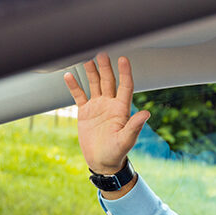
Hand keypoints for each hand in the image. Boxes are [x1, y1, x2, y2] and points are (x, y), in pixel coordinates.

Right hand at [64, 52, 150, 175]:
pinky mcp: (85, 112)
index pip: (125, 86)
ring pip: (94, 84)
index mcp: (121, 109)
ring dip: (92, 71)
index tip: (123, 59)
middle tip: (101, 52)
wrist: (102, 162)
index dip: (125, 72)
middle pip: (108, 81)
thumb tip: (146, 113)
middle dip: (106, 67)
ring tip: (86, 57)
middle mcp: (110, 104)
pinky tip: (69, 75)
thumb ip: (134, 126)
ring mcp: (97, 107)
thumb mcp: (126, 140)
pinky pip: (79, 95)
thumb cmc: (116, 153)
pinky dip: (74, 86)